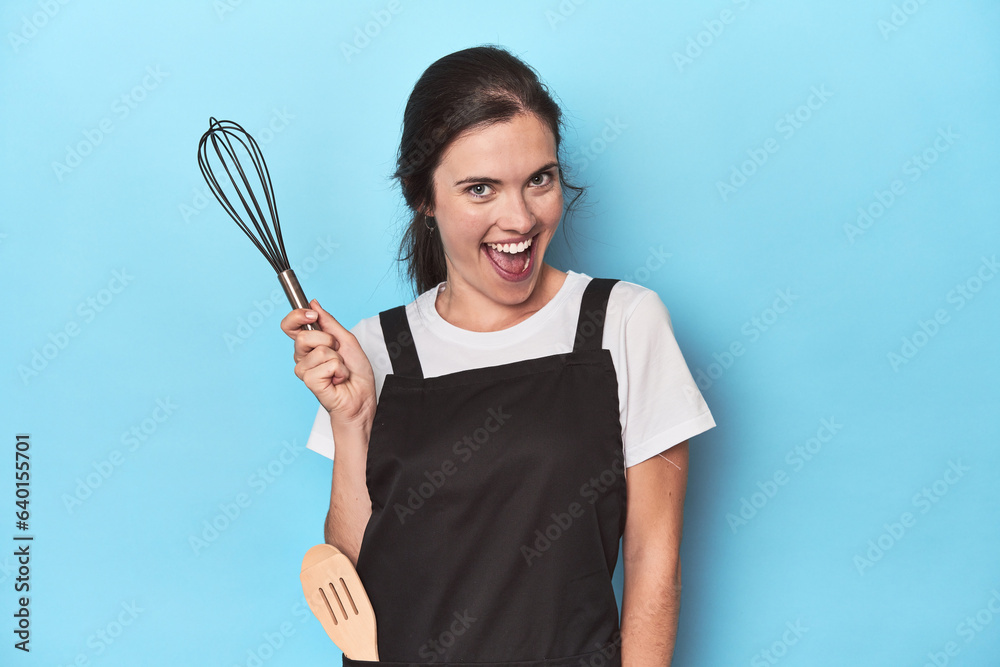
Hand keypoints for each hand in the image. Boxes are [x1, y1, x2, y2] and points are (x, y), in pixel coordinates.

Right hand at [280, 299, 375, 429]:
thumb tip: (314, 304)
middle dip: (328, 341)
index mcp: (309, 345)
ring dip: (338, 359)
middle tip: (338, 353)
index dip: (296, 316)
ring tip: (340, 370)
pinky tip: (338, 379)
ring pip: (320, 351)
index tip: (312, 314)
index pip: (290, 326)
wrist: (362, 397)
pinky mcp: (310, 382)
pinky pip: (327, 365)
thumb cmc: (355, 373)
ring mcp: (305, 371)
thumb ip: (329, 322)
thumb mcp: (346, 340)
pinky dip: (340, 371)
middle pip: (303, 337)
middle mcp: (303, 357)